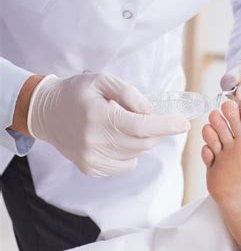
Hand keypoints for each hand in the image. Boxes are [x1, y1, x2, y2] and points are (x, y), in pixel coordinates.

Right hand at [27, 73, 189, 176]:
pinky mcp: (91, 169)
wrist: (46, 113)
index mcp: (98, 117)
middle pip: (143, 143)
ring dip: (141, 141)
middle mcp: (94, 142)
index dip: (166, 126)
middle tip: (152, 118)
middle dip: (156, 131)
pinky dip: (130, 152)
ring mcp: (92, 159)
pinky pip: (126, 165)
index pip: (141, 127)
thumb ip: (129, 93)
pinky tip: (116, 138)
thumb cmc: (77, 92)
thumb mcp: (102, 80)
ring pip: (136, 154)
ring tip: (124, 125)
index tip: (184, 124)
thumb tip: (150, 112)